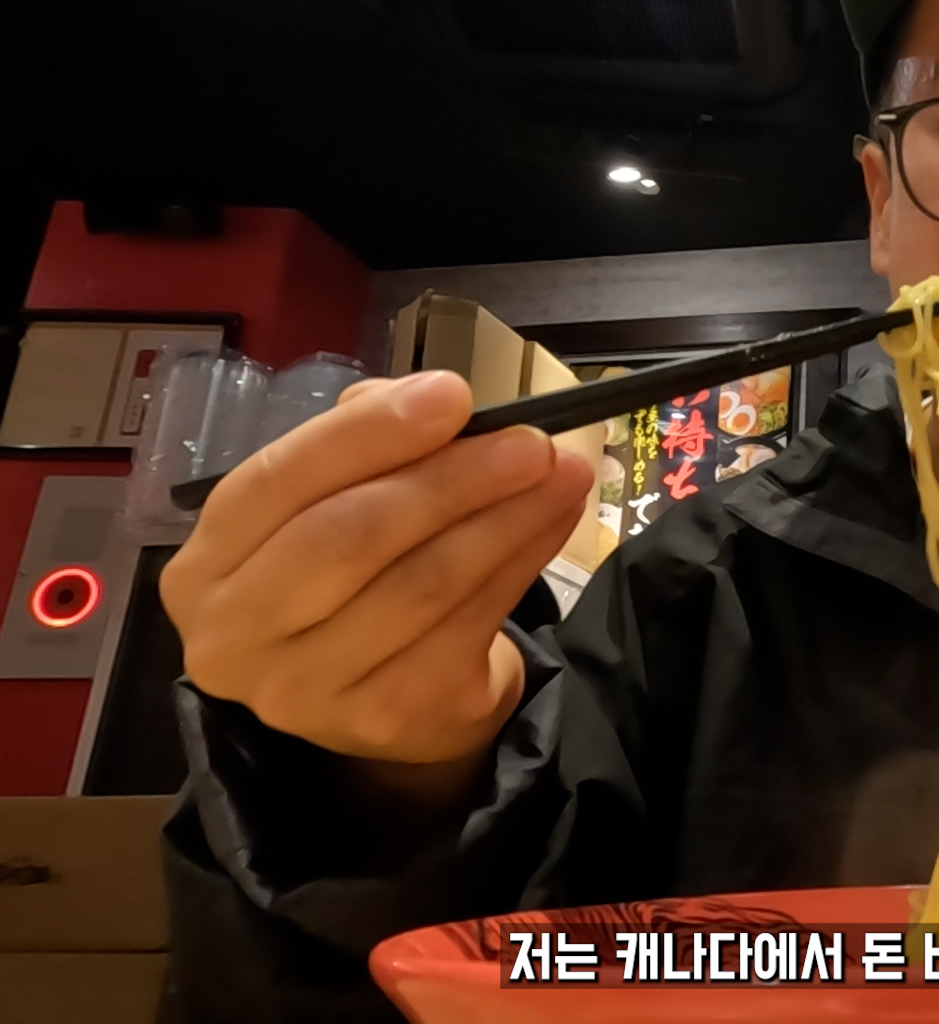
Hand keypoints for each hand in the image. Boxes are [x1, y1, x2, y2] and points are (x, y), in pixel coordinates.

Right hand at [161, 371, 594, 772]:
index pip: (277, 482)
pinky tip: (555, 522)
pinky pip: (467, 624)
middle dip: (450, 479)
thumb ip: (362, 445)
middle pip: (350, 537)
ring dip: (505, 518)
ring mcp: (307, 689)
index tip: (452, 394)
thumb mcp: (331, 507)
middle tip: (528, 442)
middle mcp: (236, 637)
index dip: (366, 434)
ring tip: (561, 472)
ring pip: (421, 583)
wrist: (390, 699)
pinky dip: (522, 563)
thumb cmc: (350, 582)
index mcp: (205, 567)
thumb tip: (430, 400)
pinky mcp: (386, 715)